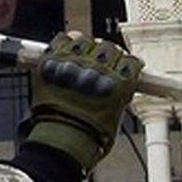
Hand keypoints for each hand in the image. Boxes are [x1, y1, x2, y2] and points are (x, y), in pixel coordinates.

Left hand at [25, 32, 143, 171]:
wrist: (62, 141)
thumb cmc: (90, 136)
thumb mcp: (116, 114)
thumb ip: (117, 92)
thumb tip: (116, 81)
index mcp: (119, 82)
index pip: (130, 61)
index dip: (126, 63)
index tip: (122, 65)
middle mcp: (98, 69)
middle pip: (108, 48)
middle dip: (106, 54)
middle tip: (100, 61)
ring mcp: (73, 64)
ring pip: (83, 40)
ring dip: (84, 45)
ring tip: (80, 54)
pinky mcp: (51, 63)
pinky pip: (60, 40)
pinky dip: (62, 42)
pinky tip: (64, 49)